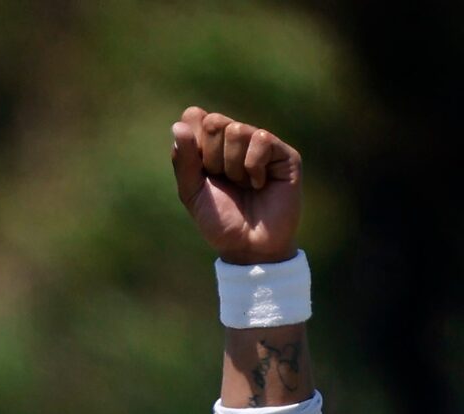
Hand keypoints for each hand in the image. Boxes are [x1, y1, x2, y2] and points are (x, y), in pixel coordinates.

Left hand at [172, 107, 301, 263]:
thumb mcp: (191, 192)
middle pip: (214, 122)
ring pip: (236, 130)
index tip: (202, 172)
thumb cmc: (220, 221)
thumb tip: (179, 125)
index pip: (194, 116)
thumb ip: (183, 159)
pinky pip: (260, 139)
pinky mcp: (284, 153)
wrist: (248, 246)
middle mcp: (236, 139)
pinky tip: (260, 184)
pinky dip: (253, 168)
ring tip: (243, 185)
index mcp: (211, 144)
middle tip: (224, 181)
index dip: (194, 145)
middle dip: (212, 158)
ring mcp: (261, 144)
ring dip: (233, 166)